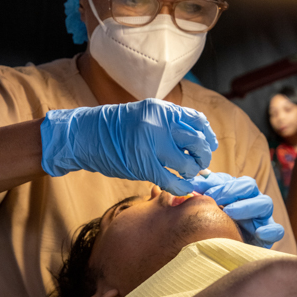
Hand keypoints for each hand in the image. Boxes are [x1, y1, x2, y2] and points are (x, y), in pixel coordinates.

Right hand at [40, 99, 217, 195]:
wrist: (88, 135)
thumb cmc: (118, 126)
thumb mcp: (146, 114)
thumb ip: (170, 124)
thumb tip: (199, 143)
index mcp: (162, 109)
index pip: (198, 121)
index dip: (207, 135)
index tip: (208, 145)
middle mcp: (160, 124)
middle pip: (198, 142)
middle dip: (204, 156)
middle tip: (200, 162)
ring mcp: (152, 146)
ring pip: (188, 163)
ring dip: (192, 172)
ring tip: (187, 173)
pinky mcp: (144, 166)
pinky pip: (173, 180)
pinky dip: (182, 187)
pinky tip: (183, 187)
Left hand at [190, 173, 283, 247]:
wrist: (221, 248)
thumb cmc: (213, 221)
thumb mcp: (207, 204)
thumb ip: (203, 191)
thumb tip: (194, 182)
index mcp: (238, 190)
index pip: (233, 178)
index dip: (222, 185)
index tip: (207, 194)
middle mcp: (252, 199)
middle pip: (250, 185)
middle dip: (231, 192)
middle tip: (217, 201)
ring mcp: (262, 216)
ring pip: (265, 203)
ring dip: (246, 206)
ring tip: (229, 214)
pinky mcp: (268, 235)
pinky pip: (277, 230)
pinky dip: (269, 230)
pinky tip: (257, 233)